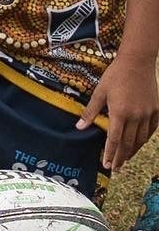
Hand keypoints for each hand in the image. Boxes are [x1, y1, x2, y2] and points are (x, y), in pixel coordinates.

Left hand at [77, 49, 158, 171]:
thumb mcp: (99, 92)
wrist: (137, 62)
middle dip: (121, 158)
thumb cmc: (115, 75)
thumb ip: (90, 111)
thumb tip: (79, 127)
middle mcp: (135, 117)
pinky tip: (140, 143)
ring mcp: (148, 115)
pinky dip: (145, 139)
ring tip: (126, 159)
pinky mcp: (156, 111)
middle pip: (128, 144)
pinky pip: (152, 130)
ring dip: (132, 151)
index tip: (107, 165)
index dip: (110, 154)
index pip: (114, 140)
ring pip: (141, 140)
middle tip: (116, 169)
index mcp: (119, 113)